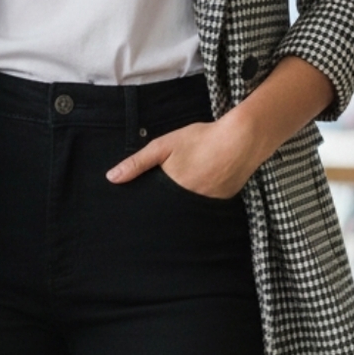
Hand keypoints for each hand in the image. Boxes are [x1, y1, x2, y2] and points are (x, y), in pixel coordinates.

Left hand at [105, 112, 262, 199]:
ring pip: (188, 211)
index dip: (146, 210)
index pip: (153, 209)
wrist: (241, 139)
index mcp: (172, 191)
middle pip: (170, 213)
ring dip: (182, 207)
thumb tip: (111, 178)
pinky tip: (202, 188)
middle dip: (163, 211)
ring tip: (180, 196)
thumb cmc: (200, 140)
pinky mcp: (223, 202)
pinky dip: (200, 200)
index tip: (137, 215)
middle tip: (157, 207)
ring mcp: (208, 206)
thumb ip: (137, 163)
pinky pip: (206, 207)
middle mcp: (190, 204)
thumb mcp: (163, 146)